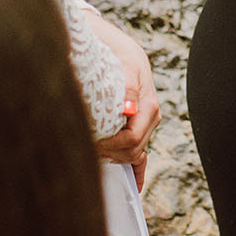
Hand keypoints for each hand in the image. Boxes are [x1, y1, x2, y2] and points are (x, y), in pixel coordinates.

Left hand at [87, 13, 161, 188]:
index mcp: (148, 106)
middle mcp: (150, 118)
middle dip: (110, 153)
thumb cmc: (121, 55)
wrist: (123, 49)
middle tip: (86, 147)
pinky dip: (138, 170)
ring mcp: (146, 124)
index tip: (91, 141)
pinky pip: (143, 154)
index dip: (111, 145)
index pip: (132, 139)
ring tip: (92, 152)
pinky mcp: (141, 126)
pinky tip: (135, 185)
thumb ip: (129, 89)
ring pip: (134, 153)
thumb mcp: (126, 65)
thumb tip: (130, 110)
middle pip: (133, 150)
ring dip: (115, 157)